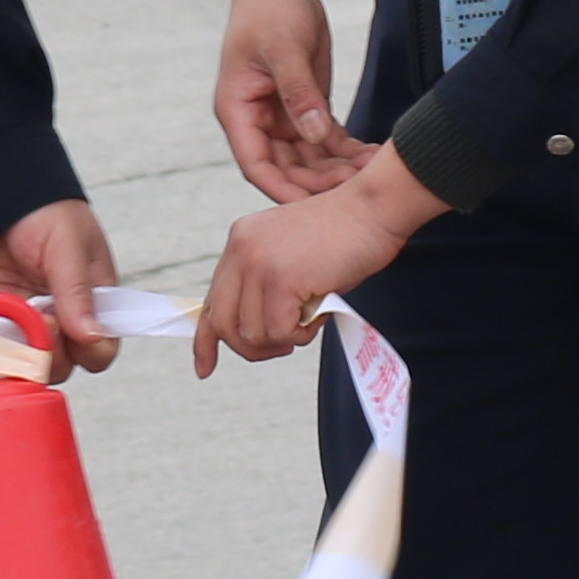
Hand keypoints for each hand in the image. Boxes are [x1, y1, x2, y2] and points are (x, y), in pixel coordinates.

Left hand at [0, 198, 121, 374]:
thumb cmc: (43, 213)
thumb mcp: (69, 246)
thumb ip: (78, 292)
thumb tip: (92, 335)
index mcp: (91, 305)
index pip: (100, 349)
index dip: (90, 350)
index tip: (75, 331)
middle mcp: (59, 322)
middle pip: (61, 366)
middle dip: (50, 352)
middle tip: (41, 320)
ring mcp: (23, 326)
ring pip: (24, 366)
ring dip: (18, 352)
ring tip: (12, 318)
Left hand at [199, 154, 440, 370]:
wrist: (374, 209)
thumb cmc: (345, 236)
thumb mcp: (290, 257)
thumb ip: (265, 286)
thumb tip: (256, 333)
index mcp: (239, 242)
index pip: (211, 302)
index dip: (205, 341)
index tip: (205, 368)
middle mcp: (240, 250)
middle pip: (224, 325)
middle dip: (252, 349)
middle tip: (285, 346)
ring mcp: (258, 263)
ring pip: (252, 333)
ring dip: (285, 339)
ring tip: (311, 318)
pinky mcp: (281, 278)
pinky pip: (279, 331)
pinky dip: (301, 334)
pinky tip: (320, 314)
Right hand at [212, 0, 366, 203]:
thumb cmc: (270, 8)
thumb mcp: (285, 48)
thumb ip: (299, 93)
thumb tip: (315, 136)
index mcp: (237, 109)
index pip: (256, 165)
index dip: (282, 191)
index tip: (311, 210)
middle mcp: (257, 120)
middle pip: (286, 168)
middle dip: (319, 182)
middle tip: (358, 188)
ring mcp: (281, 117)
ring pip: (308, 159)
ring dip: (337, 169)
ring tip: (373, 172)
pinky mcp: (305, 107)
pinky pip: (325, 140)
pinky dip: (346, 151)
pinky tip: (372, 156)